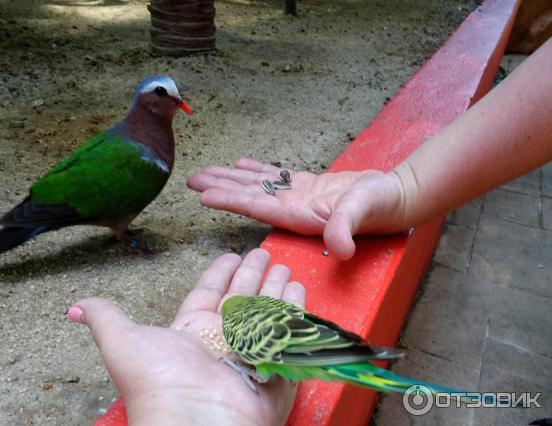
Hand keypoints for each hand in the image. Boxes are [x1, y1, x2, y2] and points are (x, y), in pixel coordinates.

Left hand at [67, 249, 304, 425]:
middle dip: (254, 275)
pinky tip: (299, 294)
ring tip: (286, 269)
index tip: (231, 255)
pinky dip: (296, 314)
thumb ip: (106, 319)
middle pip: (242, 298)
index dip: (220, 273)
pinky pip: (289, 334)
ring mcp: (251, 353)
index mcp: (192, 330)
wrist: (195, 422)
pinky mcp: (275, 368)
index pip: (210, 292)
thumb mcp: (124, 343)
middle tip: (265, 254)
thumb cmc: (159, 383)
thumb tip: (75, 307)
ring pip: (267, 312)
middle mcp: (222, 339)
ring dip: (276, 290)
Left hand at [187, 158, 405, 259]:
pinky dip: (258, 168)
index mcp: (299, 215)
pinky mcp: (309, 186)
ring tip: (208, 170)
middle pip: (249, 195)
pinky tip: (241, 163)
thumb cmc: (382, 206)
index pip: (256, 206)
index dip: (230, 199)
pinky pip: (277, 175)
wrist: (397, 199)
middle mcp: (293, 208)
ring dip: (233, 177)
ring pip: (259, 184)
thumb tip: (340, 250)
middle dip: (221, 187)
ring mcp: (299, 197)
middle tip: (191, 179)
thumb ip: (348, 228)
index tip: (203, 194)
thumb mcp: (364, 212)